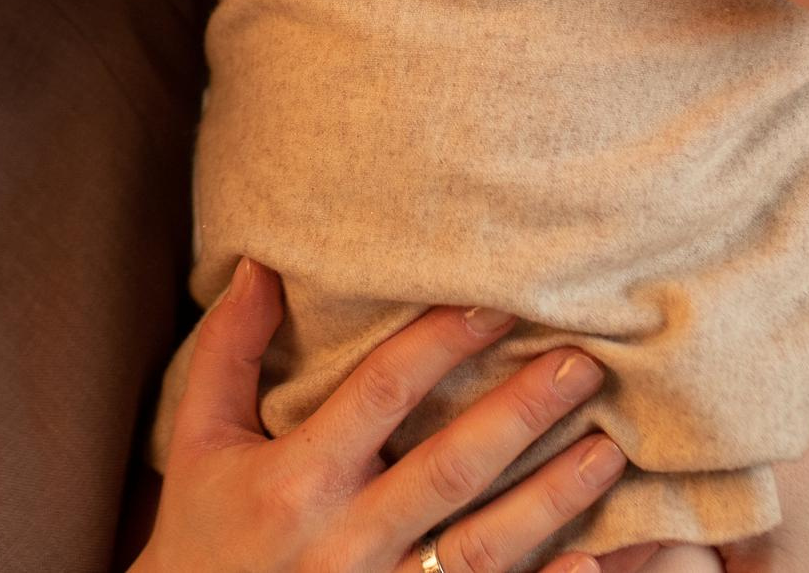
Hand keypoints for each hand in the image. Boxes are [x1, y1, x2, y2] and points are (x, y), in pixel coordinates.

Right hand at [133, 258, 643, 572]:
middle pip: (449, 466)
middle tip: (583, 363)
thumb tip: (259, 265)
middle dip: (521, 412)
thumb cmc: (201, 535)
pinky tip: (594, 559)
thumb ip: (230, 352)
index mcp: (296, 477)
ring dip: (551, 498)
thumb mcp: (198, 442)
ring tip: (609, 450)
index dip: (440, 343)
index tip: (497, 302)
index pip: (380, 393)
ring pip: (482, 546)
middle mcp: (343, 538)